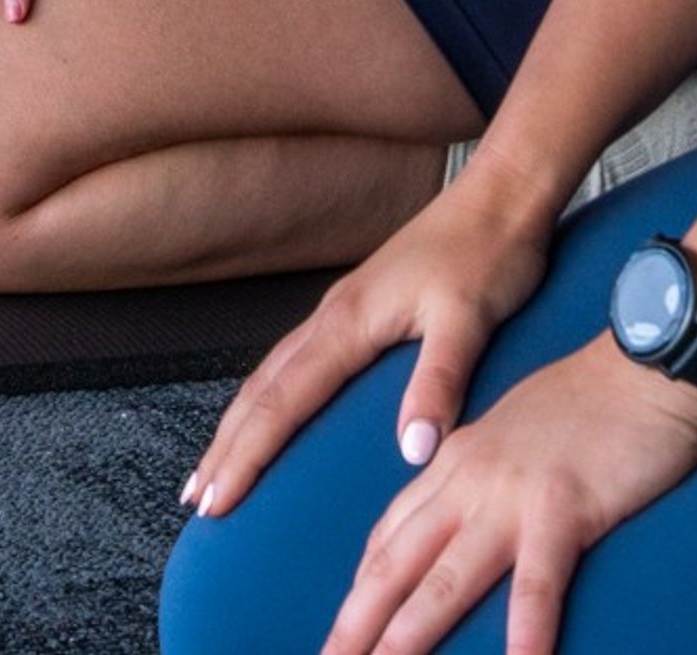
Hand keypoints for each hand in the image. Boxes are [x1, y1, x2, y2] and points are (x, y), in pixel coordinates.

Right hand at [185, 171, 557, 520]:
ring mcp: (340, 311)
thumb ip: (437, 382)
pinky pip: (292, 361)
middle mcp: (332, 316)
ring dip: (239, 424)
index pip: (281, 400)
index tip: (217, 498)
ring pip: (269, 374)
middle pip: (259, 390)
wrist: (499, 197)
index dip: (246, 453)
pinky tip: (269, 413)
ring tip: (217, 467)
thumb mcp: (470, 320)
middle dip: (225, 447)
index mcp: (349, 322)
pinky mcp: (357, 310)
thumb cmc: (487, 253)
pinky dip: (266, 397)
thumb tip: (411, 451)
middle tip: (197, 499)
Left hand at [305, 337, 696, 654]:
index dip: (359, 591)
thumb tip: (456, 525)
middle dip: (356, 623)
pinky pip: (538, 582)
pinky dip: (526, 630)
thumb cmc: (591, 404)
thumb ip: (478, 478)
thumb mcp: (513, 436)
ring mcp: (511, 494)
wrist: (645, 364)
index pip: (388, 537)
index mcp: (453, 462)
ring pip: (446, 577)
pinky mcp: (564, 507)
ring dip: (409, 634)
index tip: (338, 633)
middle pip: (395, 564)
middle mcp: (466, 480)